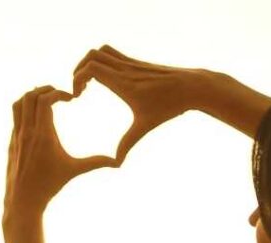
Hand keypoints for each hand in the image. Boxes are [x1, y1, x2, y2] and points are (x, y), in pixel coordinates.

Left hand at [4, 86, 116, 216]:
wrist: (23, 201)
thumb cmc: (49, 186)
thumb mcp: (73, 171)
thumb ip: (95, 163)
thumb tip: (117, 163)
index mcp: (43, 135)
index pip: (45, 100)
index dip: (58, 93)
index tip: (70, 99)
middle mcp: (27, 132)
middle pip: (30, 96)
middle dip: (45, 89)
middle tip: (59, 94)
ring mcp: (16, 137)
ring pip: (18, 104)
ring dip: (31, 96)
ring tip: (46, 99)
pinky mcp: (11, 142)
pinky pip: (15, 117)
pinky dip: (25, 109)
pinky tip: (37, 116)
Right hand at [72, 45, 205, 162]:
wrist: (193, 87)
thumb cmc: (170, 106)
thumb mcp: (146, 126)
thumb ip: (128, 143)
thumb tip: (117, 164)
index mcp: (123, 82)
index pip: (91, 68)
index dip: (77, 79)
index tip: (78, 96)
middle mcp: (126, 69)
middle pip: (92, 55)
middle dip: (79, 70)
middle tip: (79, 89)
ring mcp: (132, 63)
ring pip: (102, 50)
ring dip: (90, 63)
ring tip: (89, 83)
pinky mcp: (138, 63)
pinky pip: (113, 54)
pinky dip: (102, 62)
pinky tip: (106, 81)